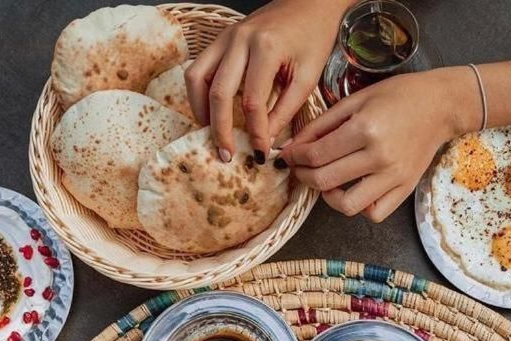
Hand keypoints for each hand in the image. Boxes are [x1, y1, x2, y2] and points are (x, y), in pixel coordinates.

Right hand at [185, 0, 347, 160]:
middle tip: (226, 156)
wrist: (309, 3)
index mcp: (266, 47)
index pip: (252, 102)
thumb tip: (267, 142)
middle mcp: (239, 40)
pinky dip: (199, 94)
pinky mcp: (220, 39)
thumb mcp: (308, 77)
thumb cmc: (313, 37)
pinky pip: (198, 68)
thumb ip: (286, 111)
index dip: (255, 133)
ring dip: (201, 111)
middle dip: (220, 130)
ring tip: (212, 135)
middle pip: (219, 93)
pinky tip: (210, 112)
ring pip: (197, 78)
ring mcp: (225, 37)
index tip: (260, 154)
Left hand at [279, 66, 481, 221]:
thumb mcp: (357, 99)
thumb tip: (296, 145)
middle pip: (325, 180)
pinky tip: (355, 191)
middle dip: (303, 176)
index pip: (316, 154)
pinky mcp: (404, 189)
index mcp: (365, 128)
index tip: (288, 156)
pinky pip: (374, 214)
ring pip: (347, 206)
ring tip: (327, 183)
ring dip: (329, 198)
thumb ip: (324, 123)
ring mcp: (393, 177)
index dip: (295, 158)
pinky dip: (360, 208)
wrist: (440, 106)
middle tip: (300, 168)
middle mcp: (378, 156)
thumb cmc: (398, 96)